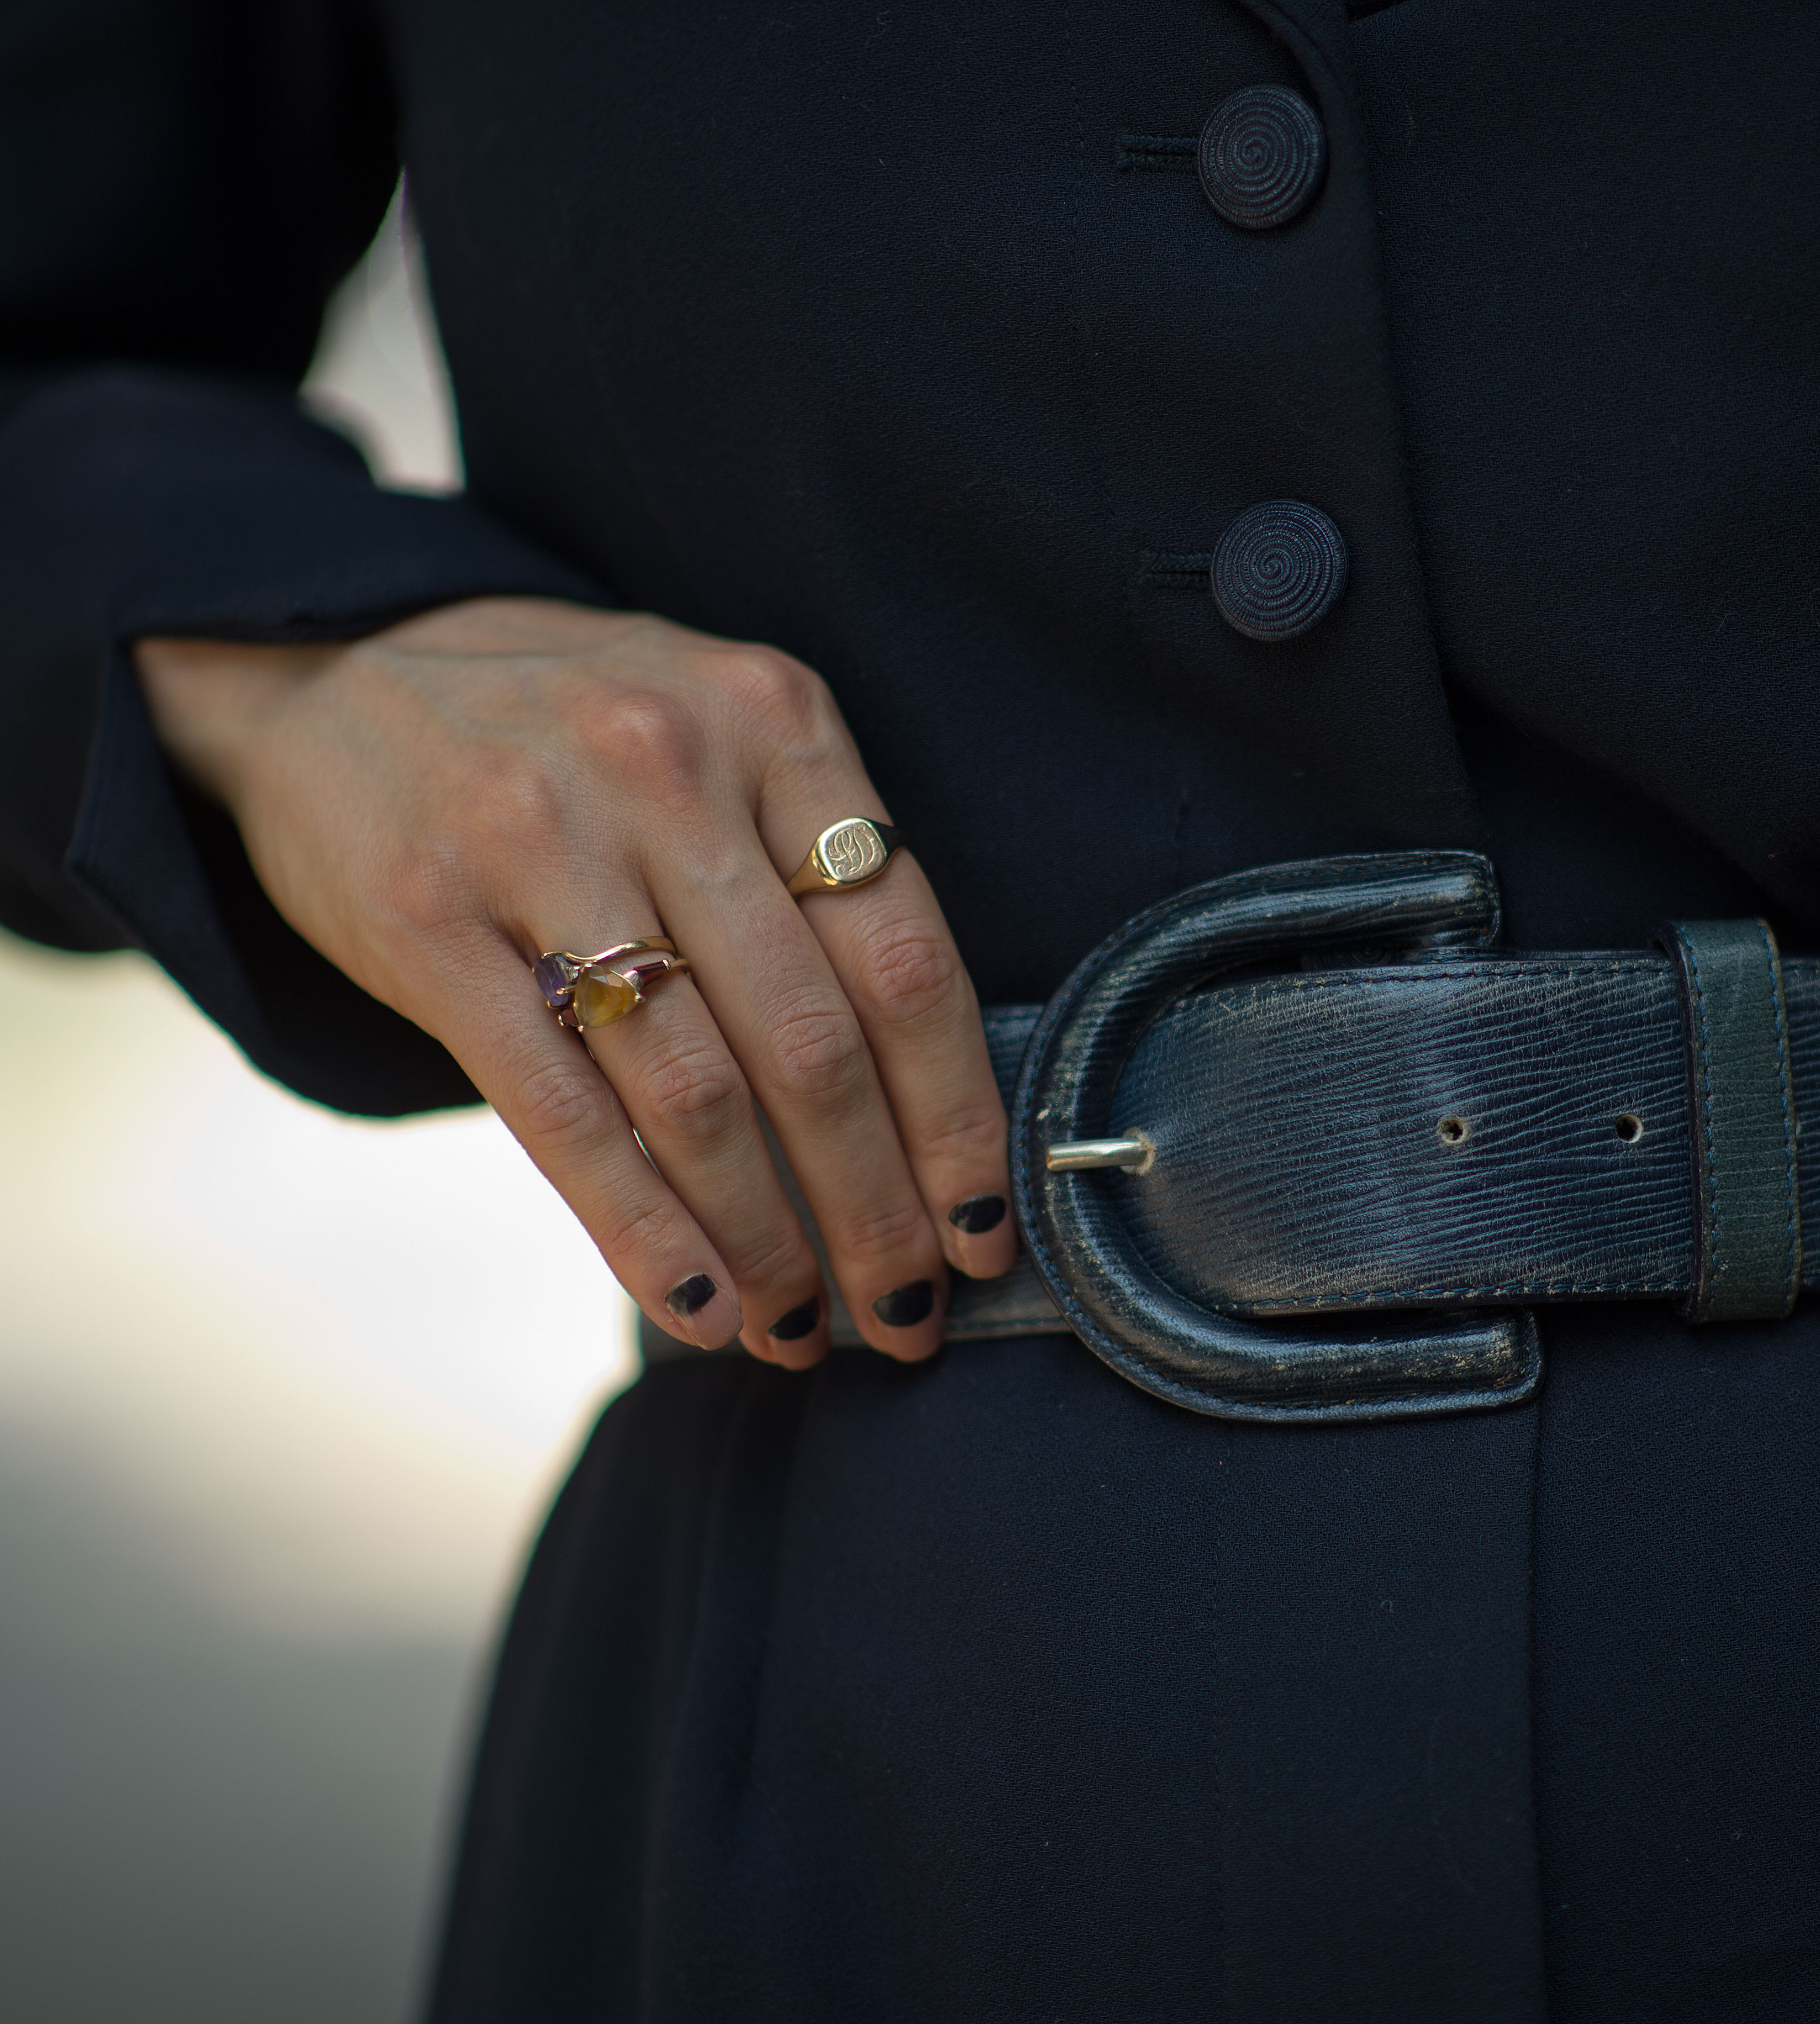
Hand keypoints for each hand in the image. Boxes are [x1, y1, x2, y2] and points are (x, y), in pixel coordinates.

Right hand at [135, 597, 1016, 1365]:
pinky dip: (643, 1227)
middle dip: (874, 1209)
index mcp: (777, 721)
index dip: (958, 1118)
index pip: (907, 961)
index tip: (985, 1229)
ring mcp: (539, 841)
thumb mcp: (724, 739)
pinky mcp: (427, 922)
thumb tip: (920, 1107)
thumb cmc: (581, 733)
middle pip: (814, 1046)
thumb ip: (820, 871)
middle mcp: (670, 769)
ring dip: (767, 1240)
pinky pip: (561, 1113)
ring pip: (696, 1095)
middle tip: (906, 1314)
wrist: (338, 658)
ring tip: (802, 1330)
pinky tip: (699, 1303)